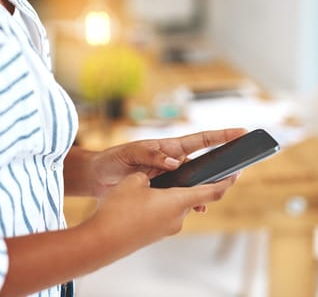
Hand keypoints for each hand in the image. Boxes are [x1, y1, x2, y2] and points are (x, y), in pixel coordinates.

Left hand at [82, 128, 245, 195]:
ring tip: (213, 197)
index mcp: (168, 147)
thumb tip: (175, 162)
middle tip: (237, 170)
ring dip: (205, 188)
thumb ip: (151, 154)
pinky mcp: (162, 190)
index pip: (199, 140)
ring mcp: (169, 176)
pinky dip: (189, 200)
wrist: (99, 176)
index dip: (221, 136)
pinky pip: (181, 194)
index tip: (241, 133)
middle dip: (221, 164)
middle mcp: (172, 160)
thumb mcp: (131, 152)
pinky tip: (195, 208)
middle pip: (203, 162)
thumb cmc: (114, 159)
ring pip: (194, 182)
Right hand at [84, 171, 238, 259]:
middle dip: (187, 183)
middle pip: (192, 196)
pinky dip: (163, 203)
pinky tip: (145, 199)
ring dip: (171, 194)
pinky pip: (166, 214)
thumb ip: (149, 173)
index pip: (212, 192)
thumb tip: (154, 175)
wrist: (102, 241)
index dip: (227, 181)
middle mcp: (178, 217)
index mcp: (177, 201)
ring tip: (152, 185)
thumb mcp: (134, 181)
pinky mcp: (157, 234)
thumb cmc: (119, 209)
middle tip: (174, 171)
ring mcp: (168, 228)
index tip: (237, 173)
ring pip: (177, 205)